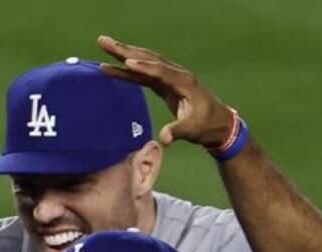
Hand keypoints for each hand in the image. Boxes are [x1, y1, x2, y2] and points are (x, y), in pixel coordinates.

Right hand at [93, 40, 235, 149]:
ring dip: (124, 53)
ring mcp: (170, 77)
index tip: (127, 61)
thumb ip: (177, 131)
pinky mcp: (165, 83)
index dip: (144, 67)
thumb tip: (164, 139)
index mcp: (183, 82)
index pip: (160, 71)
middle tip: (104, 41)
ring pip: (144, 61)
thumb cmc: (206, 126)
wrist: (218, 123)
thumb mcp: (192, 130)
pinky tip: (115, 65)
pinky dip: (129, 69)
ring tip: (104, 46)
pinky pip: (144, 72)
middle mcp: (176, 74)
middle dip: (125, 50)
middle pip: (148, 58)